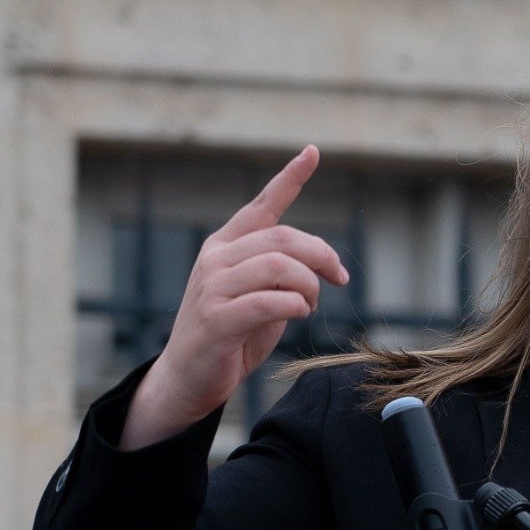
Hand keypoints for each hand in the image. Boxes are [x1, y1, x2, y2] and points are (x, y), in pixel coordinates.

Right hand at [120, 146, 347, 449]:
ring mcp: (212, 288)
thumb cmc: (233, 335)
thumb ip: (282, 271)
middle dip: (321, 255)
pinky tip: (298, 313)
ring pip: (277, 266)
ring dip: (308, 286)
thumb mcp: (261, 294)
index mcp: (226, 246)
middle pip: (282, 238)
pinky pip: (267, 302)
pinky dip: (294, 305)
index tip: (313, 151)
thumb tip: (322, 262)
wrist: (190, 378)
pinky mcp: (215, 320)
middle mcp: (215, 259)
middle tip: (339, 279)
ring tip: (310, 305)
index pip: (261, 206)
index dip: (289, 178)